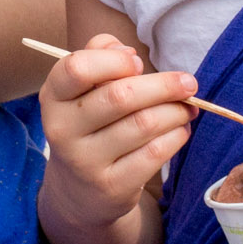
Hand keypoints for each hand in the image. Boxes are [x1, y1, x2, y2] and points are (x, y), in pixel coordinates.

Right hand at [37, 35, 194, 233]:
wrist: (80, 191)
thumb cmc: (90, 124)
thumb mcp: (83, 89)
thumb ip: (99, 55)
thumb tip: (128, 52)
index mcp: (53, 97)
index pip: (77, 68)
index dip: (114, 60)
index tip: (138, 62)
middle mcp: (62, 129)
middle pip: (120, 96)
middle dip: (164, 85)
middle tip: (188, 83)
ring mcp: (85, 161)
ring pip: (144, 124)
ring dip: (176, 111)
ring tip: (187, 108)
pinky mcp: (111, 186)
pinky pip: (154, 153)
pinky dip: (176, 136)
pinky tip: (180, 130)